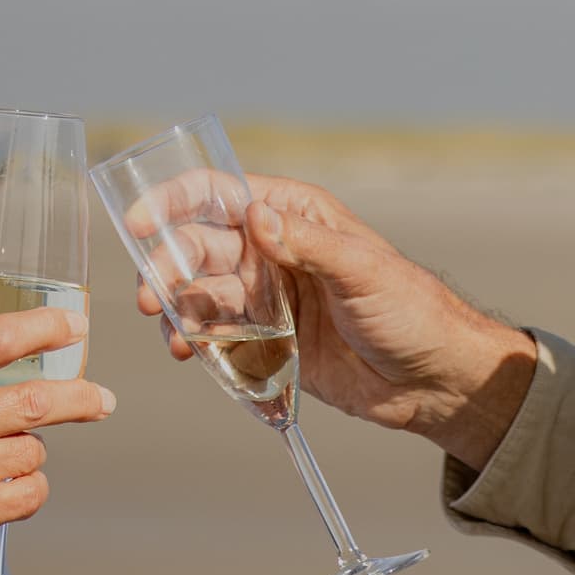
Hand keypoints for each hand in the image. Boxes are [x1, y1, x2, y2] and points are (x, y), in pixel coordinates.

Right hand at [0, 305, 111, 574]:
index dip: (43, 327)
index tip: (75, 326)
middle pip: (35, 401)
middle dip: (81, 397)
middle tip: (102, 398)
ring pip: (34, 451)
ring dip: (31, 450)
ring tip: (0, 455)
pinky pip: (29, 495)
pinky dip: (28, 489)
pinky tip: (5, 487)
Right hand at [135, 174, 535, 469]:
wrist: (434, 381)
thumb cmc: (412, 311)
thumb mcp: (363, 271)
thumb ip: (307, 244)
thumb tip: (255, 215)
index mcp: (295, 216)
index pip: (219, 194)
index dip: (174, 202)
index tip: (139, 222)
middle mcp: (273, 252)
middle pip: (197, 247)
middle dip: (166, 267)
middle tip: (149, 299)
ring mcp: (268, 299)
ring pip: (200, 294)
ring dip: (177, 310)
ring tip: (176, 336)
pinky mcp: (268, 343)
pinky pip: (218, 337)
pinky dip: (197, 343)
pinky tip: (191, 354)